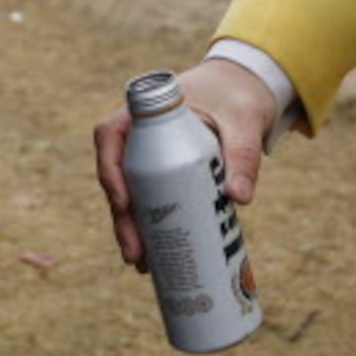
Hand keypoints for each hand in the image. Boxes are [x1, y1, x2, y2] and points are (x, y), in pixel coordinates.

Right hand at [91, 58, 279, 272]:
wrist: (245, 90)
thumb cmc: (238, 97)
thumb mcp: (244, 121)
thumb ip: (244, 154)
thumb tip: (239, 199)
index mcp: (147, 109)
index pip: (110, 134)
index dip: (109, 169)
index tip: (124, 201)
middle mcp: (139, 134)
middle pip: (116, 175)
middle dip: (121, 217)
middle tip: (135, 252)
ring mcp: (150, 156)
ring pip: (128, 194)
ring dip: (131, 229)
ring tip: (141, 265)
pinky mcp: (165, 174)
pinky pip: (148, 200)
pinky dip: (149, 227)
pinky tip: (154, 257)